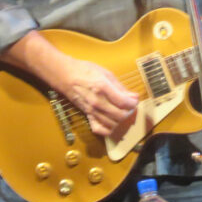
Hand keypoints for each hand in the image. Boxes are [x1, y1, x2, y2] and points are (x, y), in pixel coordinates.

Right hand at [0, 30, 138, 136]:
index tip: (135, 100)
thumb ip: (120, 87)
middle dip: (129, 112)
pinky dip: (108, 129)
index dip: (133, 103)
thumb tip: (133, 97)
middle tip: (130, 106)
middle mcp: (98, 102)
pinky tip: (112, 122)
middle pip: (120, 115)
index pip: (124, 103)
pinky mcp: (87, 115)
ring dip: (121, 120)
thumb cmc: (87, 71)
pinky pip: (99, 129)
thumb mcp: (107, 74)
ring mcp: (91, 110)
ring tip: (122, 112)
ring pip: (112, 124)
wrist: (67, 76)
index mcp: (104, 88)